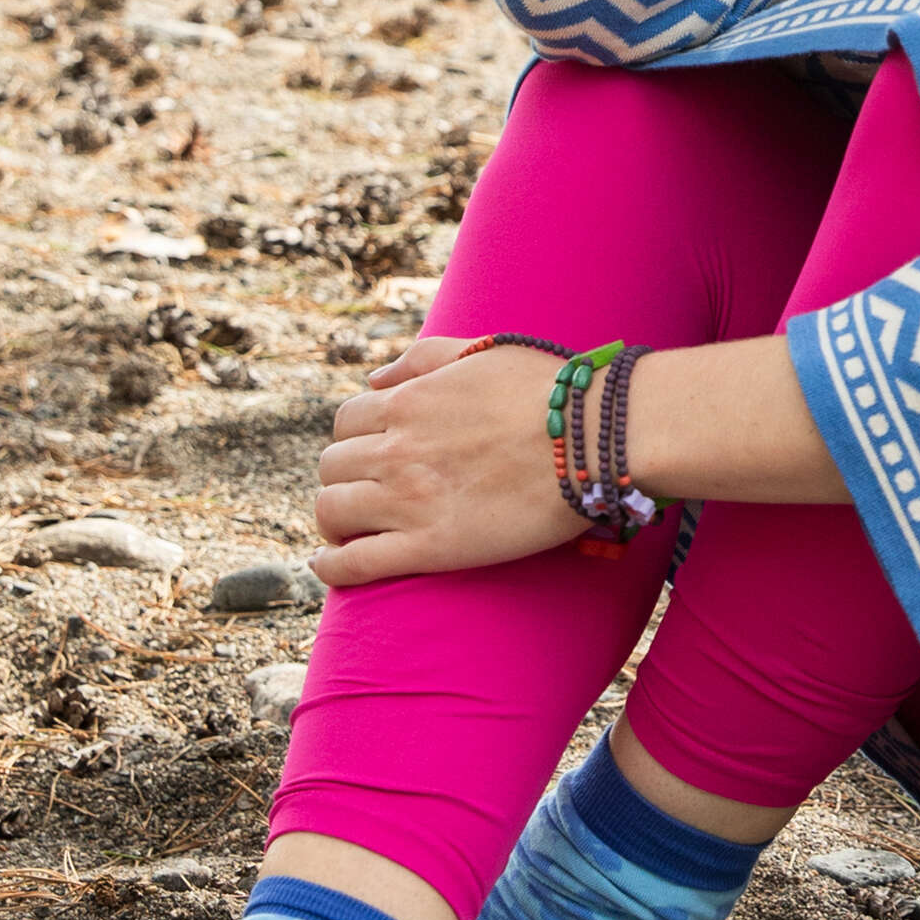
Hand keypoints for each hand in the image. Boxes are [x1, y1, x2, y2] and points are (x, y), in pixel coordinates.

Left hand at [310, 337, 582, 587]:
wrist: (593, 437)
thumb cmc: (548, 391)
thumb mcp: (481, 351)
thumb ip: (422, 359)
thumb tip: (373, 379)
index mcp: (407, 403)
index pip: (345, 423)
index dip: (351, 441)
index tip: (366, 457)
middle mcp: (396, 450)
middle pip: (331, 467)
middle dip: (341, 479)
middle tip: (359, 496)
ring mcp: (408, 501)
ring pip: (332, 512)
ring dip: (332, 522)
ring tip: (345, 532)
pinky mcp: (429, 548)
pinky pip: (355, 563)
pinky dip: (330, 567)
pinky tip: (325, 567)